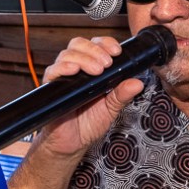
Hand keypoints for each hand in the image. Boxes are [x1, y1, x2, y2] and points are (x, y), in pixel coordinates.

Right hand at [35, 36, 146, 158]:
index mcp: (91, 70)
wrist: (72, 144)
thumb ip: (122, 94)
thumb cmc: (88, 125)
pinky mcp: (51, 88)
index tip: (116, 51)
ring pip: (67, 54)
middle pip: (79, 44)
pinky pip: (52, 71)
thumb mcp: (111, 109)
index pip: (95, 46)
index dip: (105, 44)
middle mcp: (75, 70)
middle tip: (107, 63)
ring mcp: (62, 78)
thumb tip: (138, 82)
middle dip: (95, 49)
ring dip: (84, 58)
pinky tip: (74, 71)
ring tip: (97, 70)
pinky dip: (63, 67)